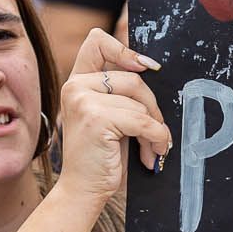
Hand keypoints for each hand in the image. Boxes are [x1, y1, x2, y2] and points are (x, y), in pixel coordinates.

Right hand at [56, 29, 170, 203]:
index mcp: (78, 82)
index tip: (147, 67)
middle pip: (133, 78)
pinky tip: (152, 153)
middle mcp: (75, 87)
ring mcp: (83, 101)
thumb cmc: (103, 155)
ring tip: (151, 148)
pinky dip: (156, 138)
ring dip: (155, 127)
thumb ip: (121, 92)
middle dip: (152, 106)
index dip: (125, 50)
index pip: (98, 41)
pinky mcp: (96, 118)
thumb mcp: (110, 116)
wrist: (83, 190)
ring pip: (140, 101)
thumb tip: (152, 68)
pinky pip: (143, 121)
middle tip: (155, 130)